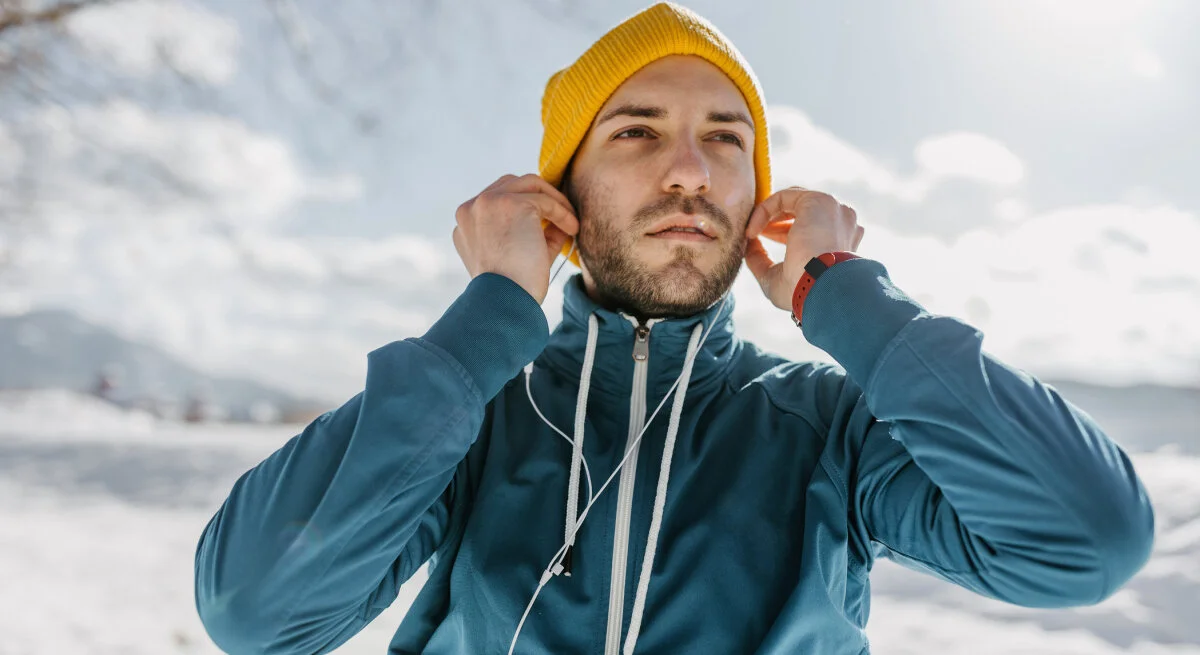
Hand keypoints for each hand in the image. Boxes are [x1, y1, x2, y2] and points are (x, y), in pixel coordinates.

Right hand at [453, 174, 579, 302]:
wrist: (505, 302)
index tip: (547, 222)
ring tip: (570, 223)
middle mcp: (471, 208)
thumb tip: (560, 218)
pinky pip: (545, 200)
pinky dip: (562, 212)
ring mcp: (488, 202)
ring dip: (554, 201)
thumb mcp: (519, 255)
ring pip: (529, 184)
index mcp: (466, 223)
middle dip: (540, 197)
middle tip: (562, 215)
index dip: (526, 206)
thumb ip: (535, 232)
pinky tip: (572, 229)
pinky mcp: (509, 203)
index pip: (497, 200)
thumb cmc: (513, 288)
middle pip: (512, 184)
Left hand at [743, 187, 864, 311]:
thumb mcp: (776, 278)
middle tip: (754, 234)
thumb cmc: (802, 291)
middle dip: (774, 220)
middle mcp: (841, 222)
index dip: (782, 231)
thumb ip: (762, 260)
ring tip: (751, 233)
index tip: (761, 240)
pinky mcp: (818, 200)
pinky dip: (764, 210)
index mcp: (841, 241)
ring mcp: (833, 209)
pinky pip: (783, 197)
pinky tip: (753, 231)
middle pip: (802, 210)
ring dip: (768, 214)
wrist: (819, 287)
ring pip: (793, 200)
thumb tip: (748, 246)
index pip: (811, 226)